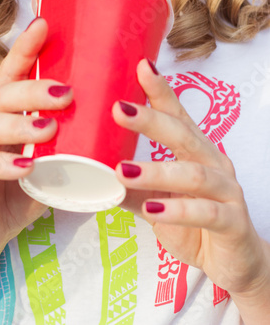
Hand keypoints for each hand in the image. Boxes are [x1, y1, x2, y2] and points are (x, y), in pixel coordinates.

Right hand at [0, 18, 72, 264]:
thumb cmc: (22, 189)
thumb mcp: (51, 161)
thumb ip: (73, 142)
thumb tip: (120, 120)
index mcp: (8, 115)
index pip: (13, 75)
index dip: (26, 49)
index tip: (45, 25)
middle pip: (5, 95)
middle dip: (34, 89)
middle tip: (67, 92)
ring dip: (21, 122)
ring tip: (49, 126)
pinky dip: (4, 164)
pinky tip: (26, 165)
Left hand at [112, 59, 269, 296]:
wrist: (234, 261)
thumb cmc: (194, 223)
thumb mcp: (157, 202)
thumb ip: (132, 188)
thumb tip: (93, 174)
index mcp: (195, 152)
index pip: (177, 115)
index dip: (160, 91)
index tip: (140, 67)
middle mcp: (213, 164)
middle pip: (183, 135)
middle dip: (151, 120)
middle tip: (118, 110)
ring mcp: (227, 192)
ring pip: (193, 174)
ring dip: (156, 172)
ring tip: (122, 171)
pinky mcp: (233, 222)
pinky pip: (206, 213)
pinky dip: (177, 210)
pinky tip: (152, 210)